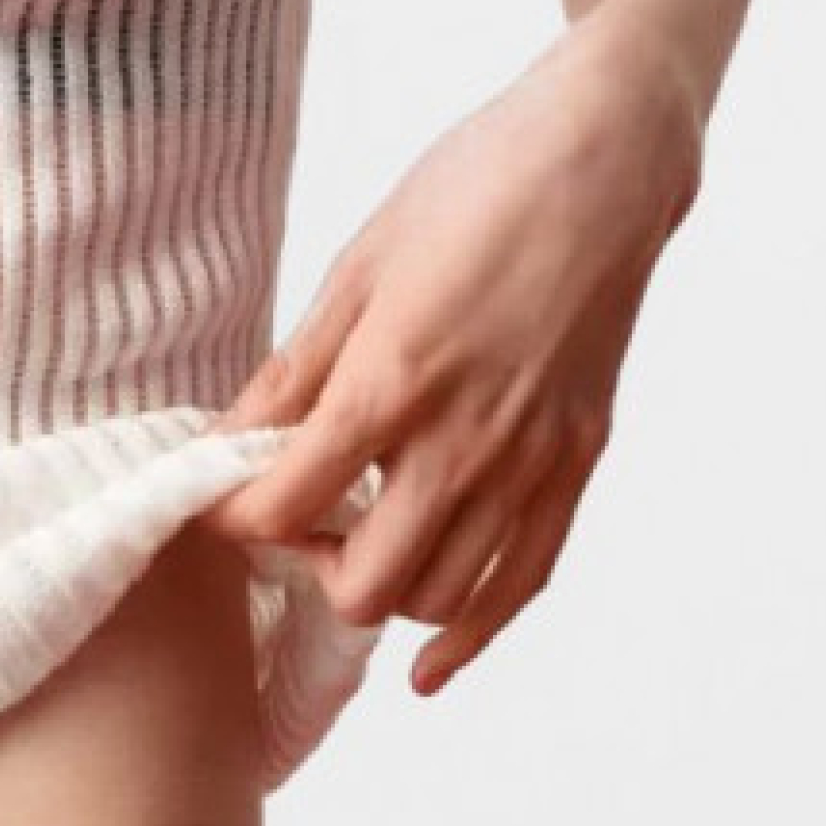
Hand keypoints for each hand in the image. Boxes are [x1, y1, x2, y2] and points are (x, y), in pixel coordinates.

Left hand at [183, 25, 701, 694]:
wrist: (604, 162)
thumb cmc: (473, 189)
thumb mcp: (358, 266)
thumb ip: (295, 368)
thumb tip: (230, 437)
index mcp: (394, 381)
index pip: (286, 506)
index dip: (235, 518)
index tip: (221, 497)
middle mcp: (467, 441)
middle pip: (364, 584)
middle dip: (308, 570)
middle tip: (291, 521)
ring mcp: (533, 460)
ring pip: (442, 598)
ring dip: (383, 592)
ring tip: (353, 543)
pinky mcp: (579, 462)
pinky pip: (524, 583)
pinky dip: (473, 633)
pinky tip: (432, 663)